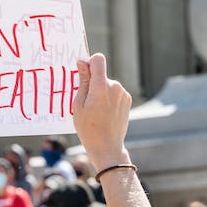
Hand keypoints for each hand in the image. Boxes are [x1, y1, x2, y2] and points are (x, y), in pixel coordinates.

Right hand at [72, 54, 131, 168]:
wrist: (107, 146)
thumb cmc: (88, 128)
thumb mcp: (78, 105)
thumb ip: (82, 82)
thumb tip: (82, 64)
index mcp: (100, 86)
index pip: (98, 60)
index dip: (89, 63)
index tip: (83, 73)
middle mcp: (115, 86)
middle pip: (101, 75)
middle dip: (93, 83)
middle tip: (87, 103)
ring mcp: (123, 93)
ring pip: (108, 85)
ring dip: (101, 92)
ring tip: (96, 111)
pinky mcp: (127, 100)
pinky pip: (115, 93)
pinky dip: (108, 99)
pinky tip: (104, 113)